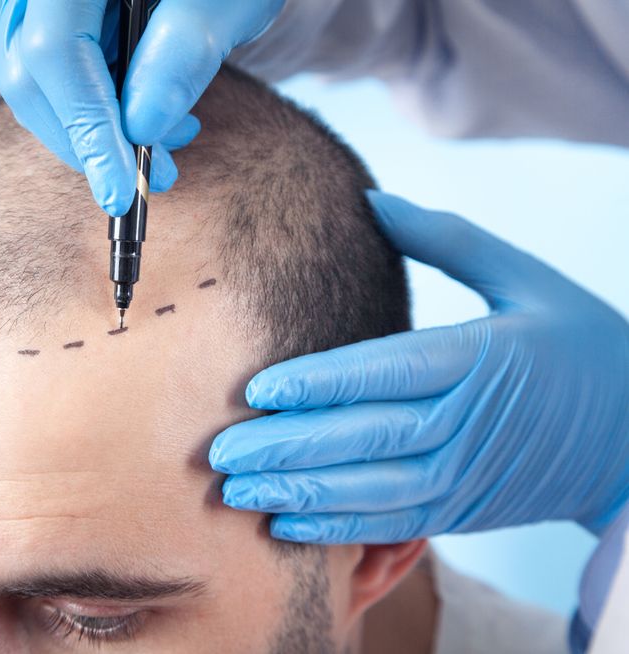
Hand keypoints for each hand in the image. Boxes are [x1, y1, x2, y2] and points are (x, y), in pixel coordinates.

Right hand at [0, 0, 284, 215]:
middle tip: (158, 176)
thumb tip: (139, 127)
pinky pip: (49, 76)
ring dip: (94, 132)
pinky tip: (144, 117)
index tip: (121, 193)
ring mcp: (33, 2)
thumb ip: (184, 51)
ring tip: (168, 141)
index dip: (86, 130)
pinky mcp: (48, 19)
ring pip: (35, 84)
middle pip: (30, 75)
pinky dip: (92, 110)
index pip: (54, 53)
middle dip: (91, 142)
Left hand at [210, 191, 628, 543]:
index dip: (318, 383)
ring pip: (369, 489)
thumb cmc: (582, 345)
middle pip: (364, 436)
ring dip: (298, 493)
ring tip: (235, 493)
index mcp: (481, 357)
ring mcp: (464, 473)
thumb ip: (449, 239)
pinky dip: (339, 527)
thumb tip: (372, 200)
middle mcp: (466, 421)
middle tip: (218, 451)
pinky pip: (393, 522)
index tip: (256, 389)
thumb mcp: (527, 280)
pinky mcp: (461, 507)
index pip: (386, 371)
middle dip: (286, 447)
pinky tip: (287, 523)